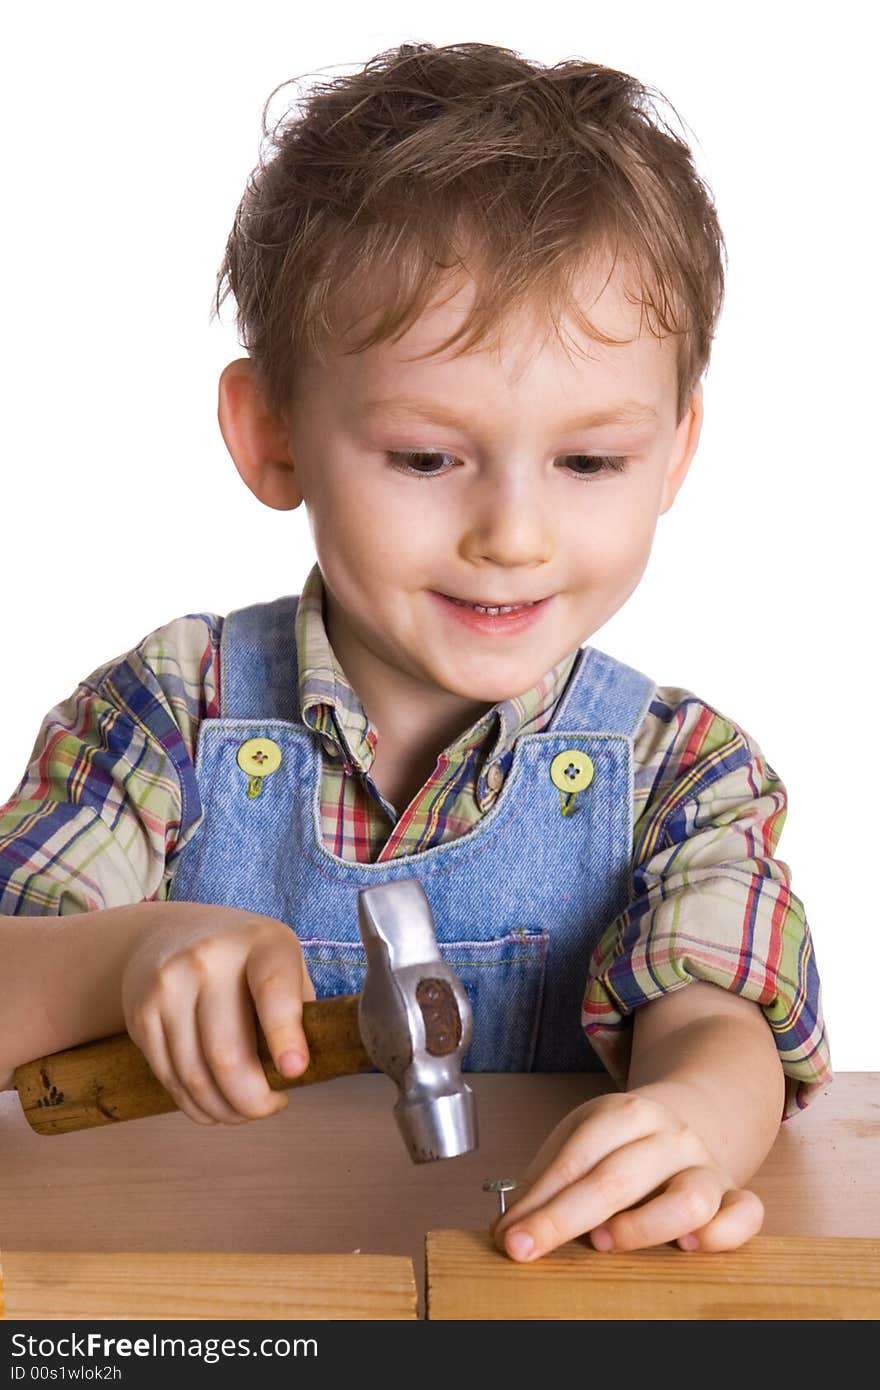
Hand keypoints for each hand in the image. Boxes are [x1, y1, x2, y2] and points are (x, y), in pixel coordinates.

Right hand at [121, 902, 315, 1125]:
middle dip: (253, 1100)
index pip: (273, 991)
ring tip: (243, 1111)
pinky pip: (169, 1078)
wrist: (168, 934)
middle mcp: (208, 959)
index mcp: (260, 943)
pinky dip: (195, 1104)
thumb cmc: (243, 957)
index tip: (294, 1071)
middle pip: (227, 1054)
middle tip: (270, 1107)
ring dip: (223, 1110)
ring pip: (195, 1076)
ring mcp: (168, 986)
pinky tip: (213, 1104)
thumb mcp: (281, 959)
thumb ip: (298, 1007)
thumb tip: (298, 1072)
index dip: (284, 1035)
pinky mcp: (141, 1014)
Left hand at [492, 1091, 763, 1259]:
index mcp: (625, 1113)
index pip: (577, 1158)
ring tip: (607, 1240)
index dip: (541, 1202)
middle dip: (566, 1219)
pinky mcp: (735, 1195)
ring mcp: (705, 1165)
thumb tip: (505, 1231)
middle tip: (531, 1246)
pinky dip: (723, 1234)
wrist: (684, 1120)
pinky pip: (746, 1214)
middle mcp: (670, 1135)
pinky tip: (691, 1247)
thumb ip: (544, 1184)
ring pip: (689, 1198)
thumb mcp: (578, 1144)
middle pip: (619, 1179)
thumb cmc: (619, 1145)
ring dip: (643, 1226)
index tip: (510, 1238)